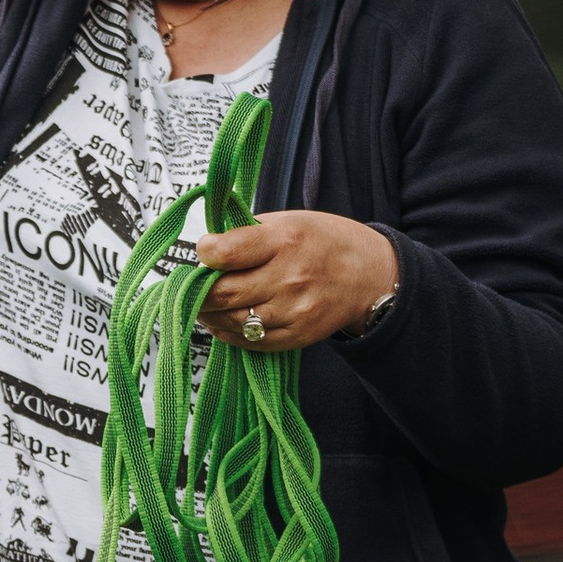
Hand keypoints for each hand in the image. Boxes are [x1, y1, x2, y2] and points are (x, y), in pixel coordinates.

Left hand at [194, 212, 398, 352]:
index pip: (226, 252)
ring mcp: (293, 312)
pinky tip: (224, 319)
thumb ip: (247, 233)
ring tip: (208, 301)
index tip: (205, 249)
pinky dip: (228, 331)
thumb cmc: (323, 242)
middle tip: (194, 284)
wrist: (369, 276)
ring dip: (210, 313)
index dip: (205, 252)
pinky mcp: (295, 337)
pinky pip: (248, 341)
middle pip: (222, 293)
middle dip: (198, 290)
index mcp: (285, 240)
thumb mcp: (289, 221)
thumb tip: (206, 249)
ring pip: (231, 320)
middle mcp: (289, 278)